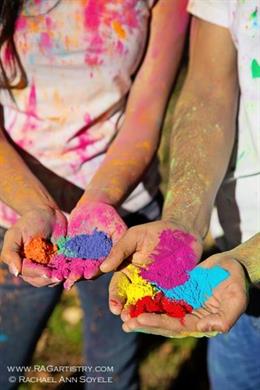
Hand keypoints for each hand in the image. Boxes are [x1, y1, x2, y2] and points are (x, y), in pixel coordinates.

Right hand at [0, 206, 66, 286]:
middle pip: (40, 281)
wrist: (48, 214)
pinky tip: (74, 270)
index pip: (28, 273)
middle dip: (50, 279)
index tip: (48, 273)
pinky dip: (69, 273)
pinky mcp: (60, 263)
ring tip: (69, 274)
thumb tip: (15, 273)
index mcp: (20, 263)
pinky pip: (64, 272)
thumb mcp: (15, 234)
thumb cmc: (29, 221)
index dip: (38, 273)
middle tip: (61, 276)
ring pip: (52, 280)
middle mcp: (33, 268)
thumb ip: (10, 253)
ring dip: (60, 278)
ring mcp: (47, 266)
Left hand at [63, 201, 126, 288]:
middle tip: (73, 278)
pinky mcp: (72, 251)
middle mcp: (94, 261)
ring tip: (62, 276)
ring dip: (69, 272)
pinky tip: (55, 266)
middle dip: (80, 274)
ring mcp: (83, 257)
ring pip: (75, 267)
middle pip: (87, 270)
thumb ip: (117, 245)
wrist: (93, 207)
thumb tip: (114, 260)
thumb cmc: (109, 217)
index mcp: (107, 259)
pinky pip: (66, 258)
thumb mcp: (117, 229)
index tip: (89, 274)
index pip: (101, 267)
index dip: (96, 270)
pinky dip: (61, 262)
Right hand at [100, 220, 202, 315]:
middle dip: (127, 310)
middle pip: (131, 300)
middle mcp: (140, 283)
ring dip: (142, 315)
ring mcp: (157, 288)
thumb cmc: (156, 231)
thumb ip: (119, 251)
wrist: (184, 231)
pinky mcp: (174, 291)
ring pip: (147, 306)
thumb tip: (103, 268)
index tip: (115, 307)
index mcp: (127, 271)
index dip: (115, 297)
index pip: (118, 286)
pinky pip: (168, 304)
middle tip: (126, 318)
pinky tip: (161, 320)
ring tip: (140, 323)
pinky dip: (163, 312)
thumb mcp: (134, 236)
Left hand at [121, 253, 247, 337]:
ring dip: (142, 313)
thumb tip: (205, 329)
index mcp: (200, 322)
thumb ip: (226, 317)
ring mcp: (182, 304)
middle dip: (144, 323)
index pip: (176, 327)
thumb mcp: (237, 298)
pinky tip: (133, 298)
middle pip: (163, 322)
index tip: (140, 319)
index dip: (158, 324)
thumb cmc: (237, 281)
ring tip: (124, 315)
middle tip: (125, 323)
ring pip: (159, 311)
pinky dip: (147, 299)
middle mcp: (188, 316)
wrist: (232, 265)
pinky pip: (160, 296)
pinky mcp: (178, 292)